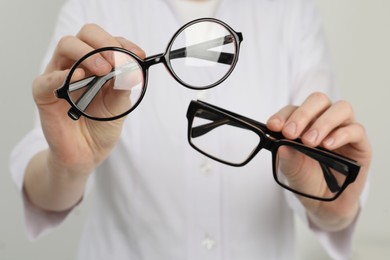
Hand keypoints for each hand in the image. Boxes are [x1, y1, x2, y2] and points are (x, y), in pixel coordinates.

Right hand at [25, 24, 145, 210]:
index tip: (139, 56)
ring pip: (67, 46)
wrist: (88, 153)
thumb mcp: (120, 104)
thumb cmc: (103, 125)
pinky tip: (78, 77)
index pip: (108, 41)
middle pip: (86, 35)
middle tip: (117, 62)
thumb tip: (131, 68)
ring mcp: (59, 75)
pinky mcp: (44, 94)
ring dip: (88, 53)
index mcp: (97, 64)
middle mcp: (78, 64)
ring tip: (103, 70)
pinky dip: (63, 75)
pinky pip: (48, 79)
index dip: (124, 45)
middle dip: (105, 43)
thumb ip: (123, 85)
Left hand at [266, 92, 371, 230]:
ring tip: (310, 141)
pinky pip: (356, 130)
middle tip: (290, 132)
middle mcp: (324, 121)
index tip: (272, 126)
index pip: (294, 109)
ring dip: (323, 123)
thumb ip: (286, 155)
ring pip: (341, 108)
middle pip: (318, 100)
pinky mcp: (360, 143)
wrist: (323, 202)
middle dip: (302, 114)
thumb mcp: (291, 169)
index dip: (282, 115)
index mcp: (304, 122)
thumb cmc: (306, 179)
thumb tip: (280, 143)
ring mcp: (343, 129)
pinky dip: (340, 135)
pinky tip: (327, 146)